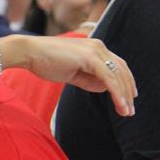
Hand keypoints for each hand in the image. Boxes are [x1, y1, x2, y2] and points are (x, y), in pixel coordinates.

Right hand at [1, 35, 135, 116]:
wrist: (29, 53)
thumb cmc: (46, 62)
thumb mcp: (71, 73)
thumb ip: (89, 79)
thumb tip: (105, 88)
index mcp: (95, 48)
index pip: (117, 66)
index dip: (125, 83)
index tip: (128, 98)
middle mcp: (99, 47)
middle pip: (122, 71)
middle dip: (128, 92)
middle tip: (130, 110)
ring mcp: (95, 51)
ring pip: (118, 76)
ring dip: (124, 96)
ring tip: (126, 112)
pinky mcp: (90, 58)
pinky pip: (108, 78)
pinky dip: (116, 93)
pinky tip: (119, 105)